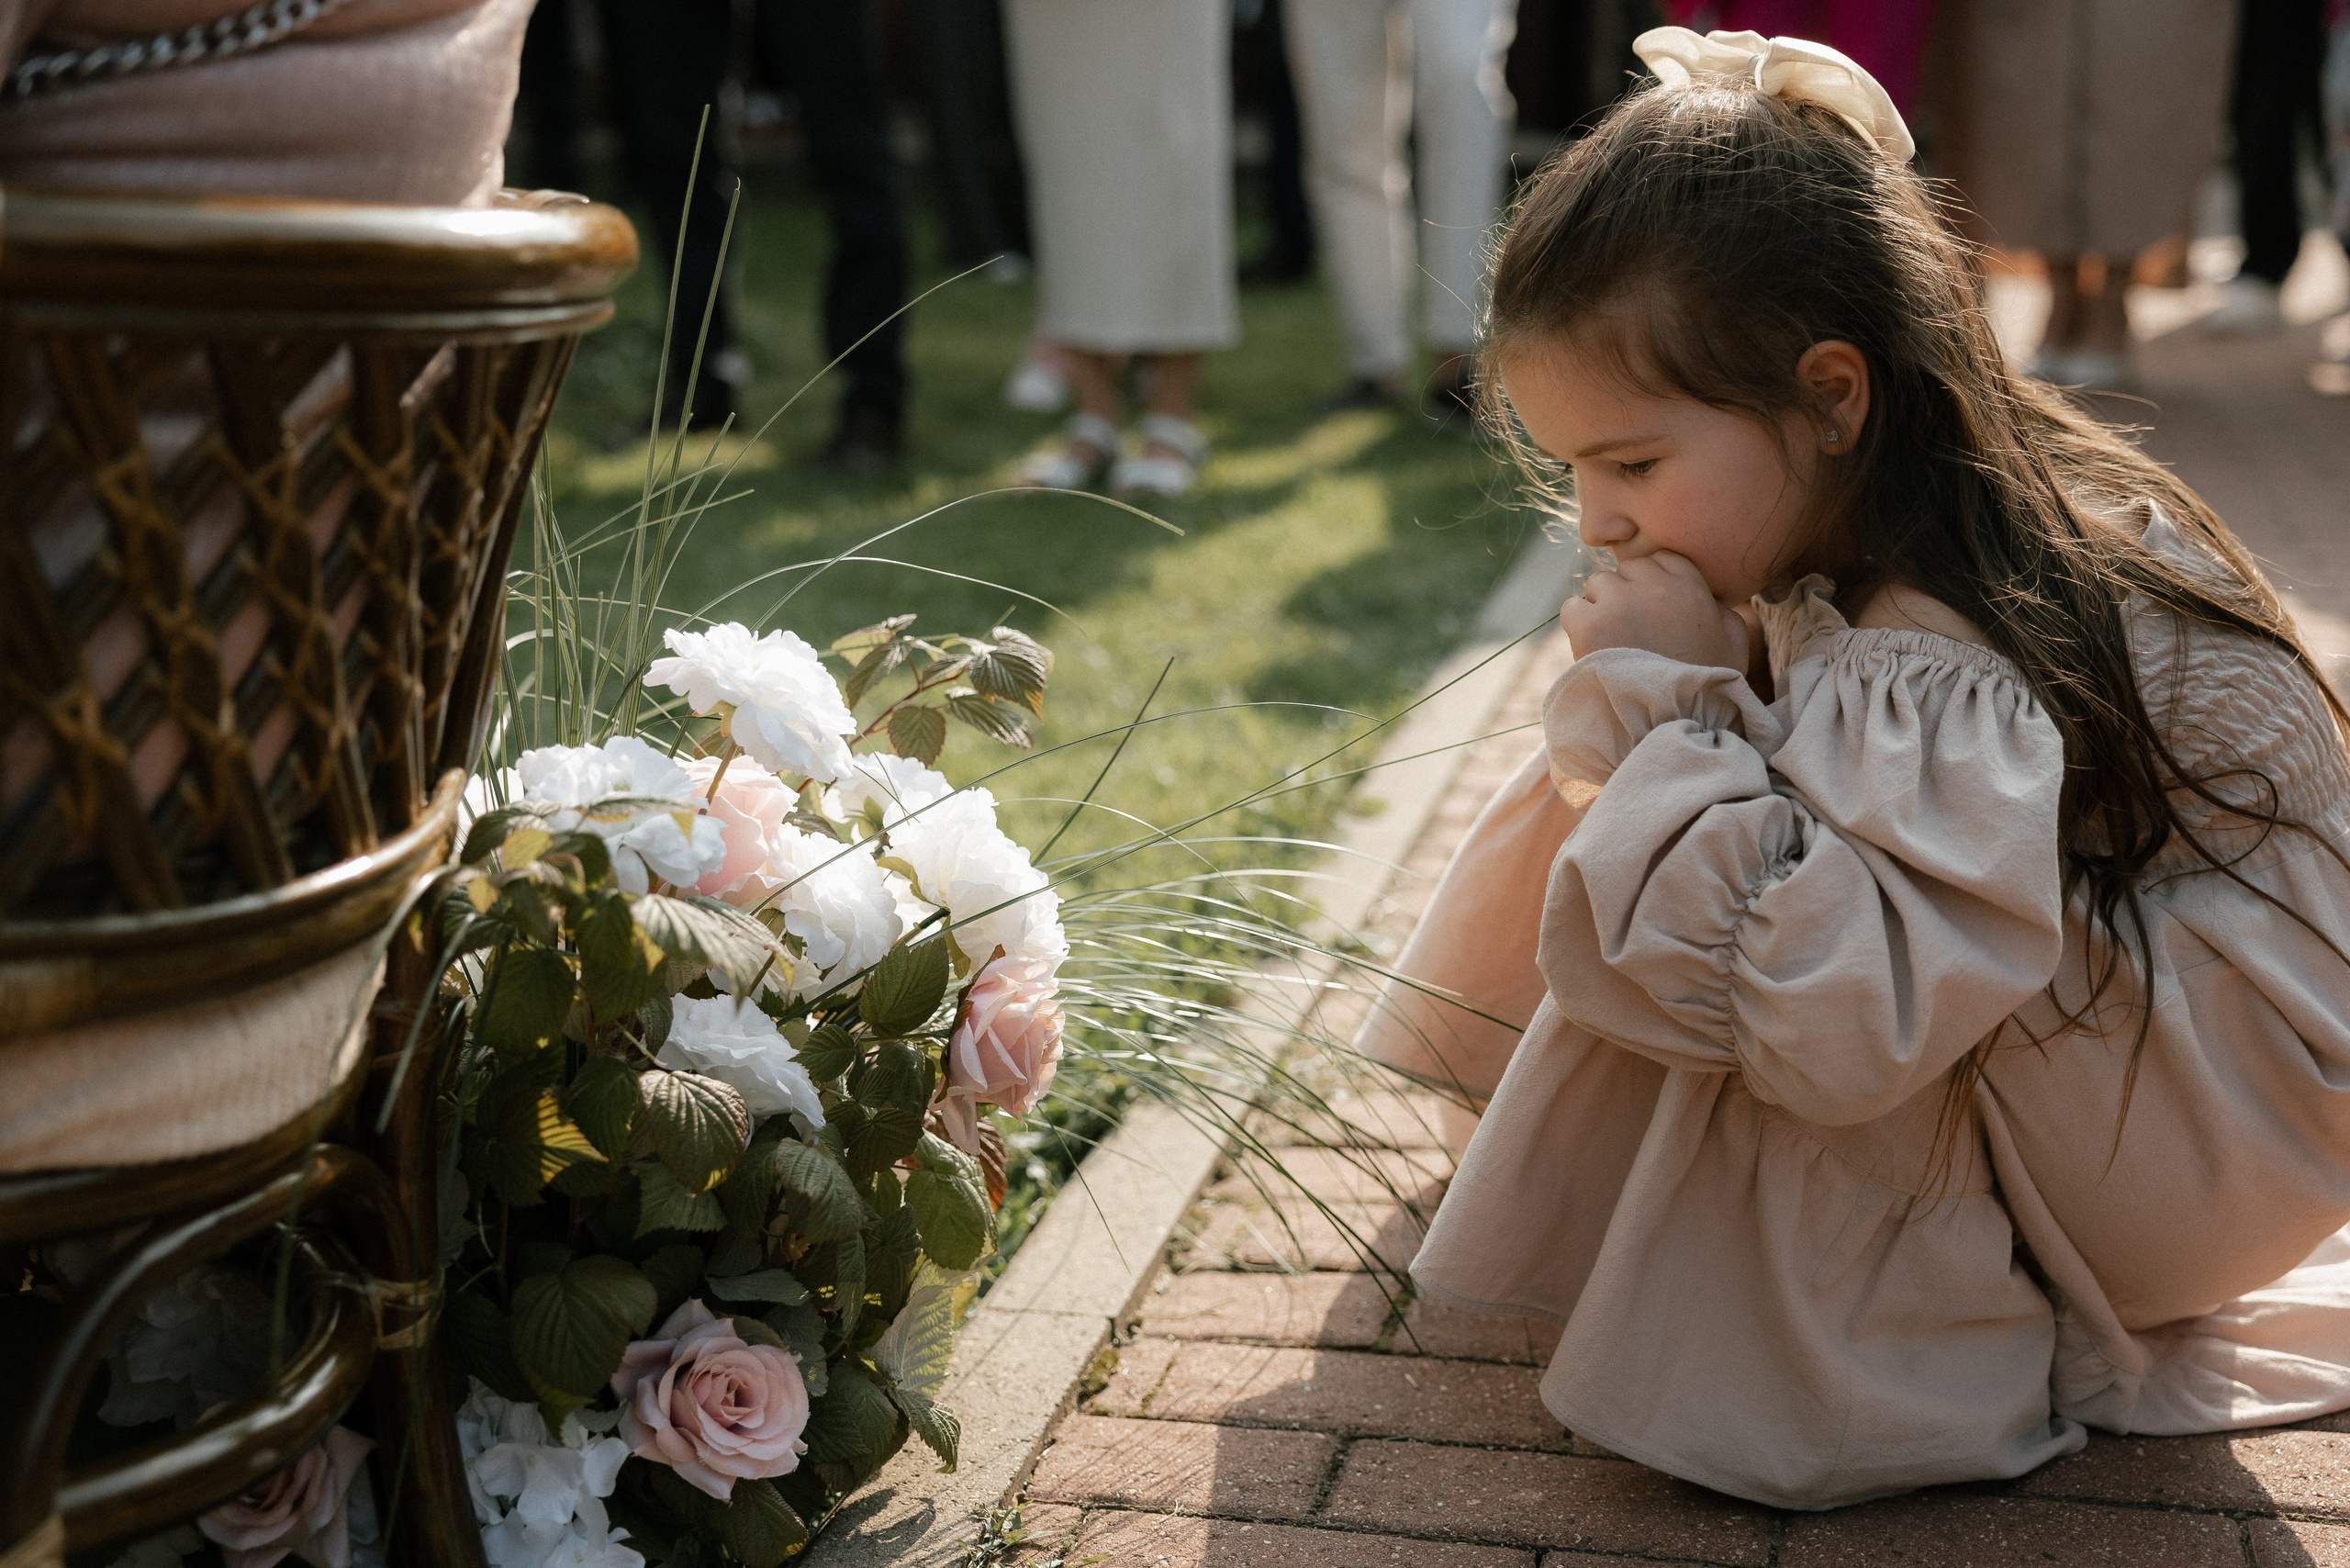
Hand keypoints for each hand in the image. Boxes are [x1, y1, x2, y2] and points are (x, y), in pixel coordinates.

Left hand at [1560, 552, 1750, 670]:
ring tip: (1612, 641)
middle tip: (1632, 630)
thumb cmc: (1707, 685)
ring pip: (1598, 584)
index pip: (1661, 561)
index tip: (1655, 611)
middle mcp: (1653, 583)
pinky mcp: (1589, 624)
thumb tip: (1709, 599)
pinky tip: (1592, 648)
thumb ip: (1721, 611)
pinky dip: (1577, 625)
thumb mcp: (1734, 643)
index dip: (1655, 585)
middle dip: (1627, 594)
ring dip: (1601, 607)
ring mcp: (1618, 601)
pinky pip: (1572, 607)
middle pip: (1627, 570)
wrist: (1673, 720)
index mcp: (1689, 583)